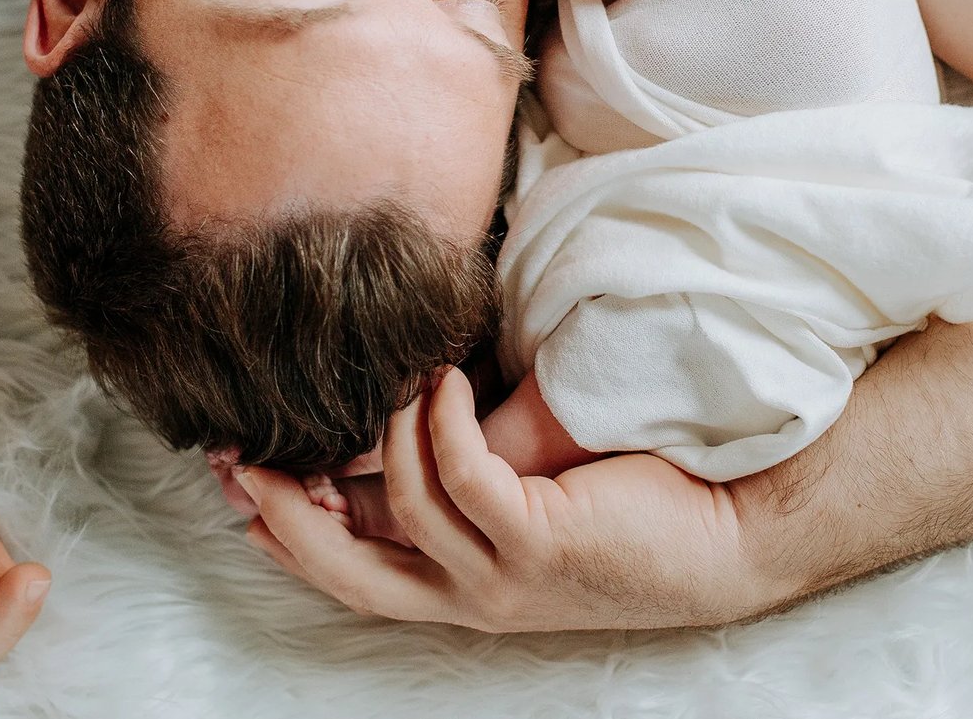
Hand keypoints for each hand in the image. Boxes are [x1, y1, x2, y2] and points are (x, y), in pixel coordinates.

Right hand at [238, 368, 775, 631]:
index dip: (288, 539)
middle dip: (287, 513)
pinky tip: (449, 380)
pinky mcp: (543, 541)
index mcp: (462, 590)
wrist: (733, 534)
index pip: (351, 574)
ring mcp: (506, 574)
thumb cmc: (631, 504)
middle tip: (244, 453)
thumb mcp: (526, 505)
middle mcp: (473, 595)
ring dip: (385, 433)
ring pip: (402, 509)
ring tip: (397, 376)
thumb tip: (402, 432)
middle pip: (347, 569)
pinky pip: (464, 476)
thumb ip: (461, 488)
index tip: (239, 491)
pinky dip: (442, 423)